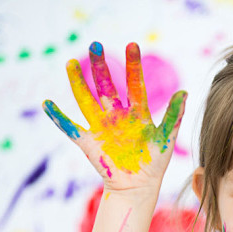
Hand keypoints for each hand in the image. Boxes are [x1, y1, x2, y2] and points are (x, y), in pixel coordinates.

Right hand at [42, 42, 186, 191]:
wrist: (139, 186)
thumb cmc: (155, 163)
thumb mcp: (166, 138)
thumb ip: (174, 116)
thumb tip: (184, 92)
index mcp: (137, 113)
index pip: (135, 84)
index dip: (133, 66)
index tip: (132, 44)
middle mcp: (117, 116)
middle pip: (106, 86)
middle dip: (101, 67)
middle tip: (96, 45)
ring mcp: (101, 127)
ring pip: (86, 100)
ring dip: (77, 83)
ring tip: (70, 63)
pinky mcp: (88, 142)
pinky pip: (70, 128)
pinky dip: (59, 118)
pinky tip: (47, 104)